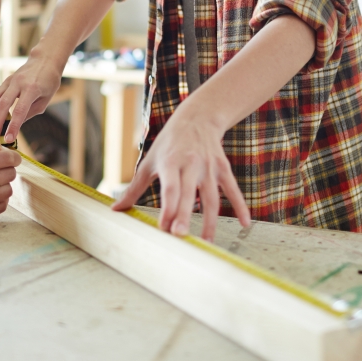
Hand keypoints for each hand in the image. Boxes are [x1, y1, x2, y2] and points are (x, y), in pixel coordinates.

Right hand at [0, 51, 63, 143]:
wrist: (45, 59)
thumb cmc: (49, 81)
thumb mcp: (45, 98)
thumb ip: (30, 112)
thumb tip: (15, 126)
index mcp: (31, 88)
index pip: (20, 110)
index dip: (14, 126)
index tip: (9, 139)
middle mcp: (17, 83)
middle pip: (2, 104)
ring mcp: (9, 81)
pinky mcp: (4, 82)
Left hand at [110, 103, 250, 240]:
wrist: (197, 118)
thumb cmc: (169, 143)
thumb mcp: (149, 161)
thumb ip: (134, 188)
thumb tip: (116, 209)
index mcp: (171, 162)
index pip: (170, 188)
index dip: (168, 207)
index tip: (164, 227)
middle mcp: (191, 164)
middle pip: (189, 194)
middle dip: (185, 215)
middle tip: (181, 236)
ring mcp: (209, 167)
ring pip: (212, 197)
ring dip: (211, 221)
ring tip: (206, 242)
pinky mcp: (222, 169)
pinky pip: (232, 190)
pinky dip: (241, 206)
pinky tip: (245, 224)